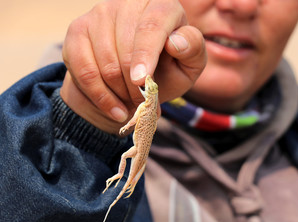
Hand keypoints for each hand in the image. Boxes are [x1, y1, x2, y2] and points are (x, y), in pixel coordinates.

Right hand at [60, 0, 205, 133]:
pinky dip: (99, 95)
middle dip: (134, 85)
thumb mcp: (189, 64)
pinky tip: (114, 108)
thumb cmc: (168, 69)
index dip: (145, 54)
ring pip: (104, 61)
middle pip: (125, 47)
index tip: (141, 80)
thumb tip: (176, 42)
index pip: (152, 26)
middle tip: (142, 102)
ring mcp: (100, 13)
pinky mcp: (78, 30)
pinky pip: (83, 68)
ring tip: (131, 103)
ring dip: (118, 92)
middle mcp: (128, 2)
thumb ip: (192, 50)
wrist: (134, 78)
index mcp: (161, 5)